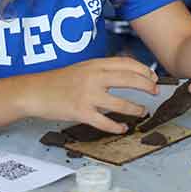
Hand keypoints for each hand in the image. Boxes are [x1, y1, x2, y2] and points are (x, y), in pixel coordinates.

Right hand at [27, 57, 158, 133]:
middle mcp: (94, 77)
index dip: (144, 70)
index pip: (127, 63)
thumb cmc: (58, 80)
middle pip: (130, 80)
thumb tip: (125, 74)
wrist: (35, 91)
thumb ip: (102, 70)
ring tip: (143, 112)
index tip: (153, 78)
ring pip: (121, 104)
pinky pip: (104, 122)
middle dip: (147, 87)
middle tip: (155, 92)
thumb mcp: (82, 68)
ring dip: (136, 109)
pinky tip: (123, 128)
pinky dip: (117, 127)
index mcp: (95, 64)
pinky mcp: (81, 112)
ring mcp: (88, 96)